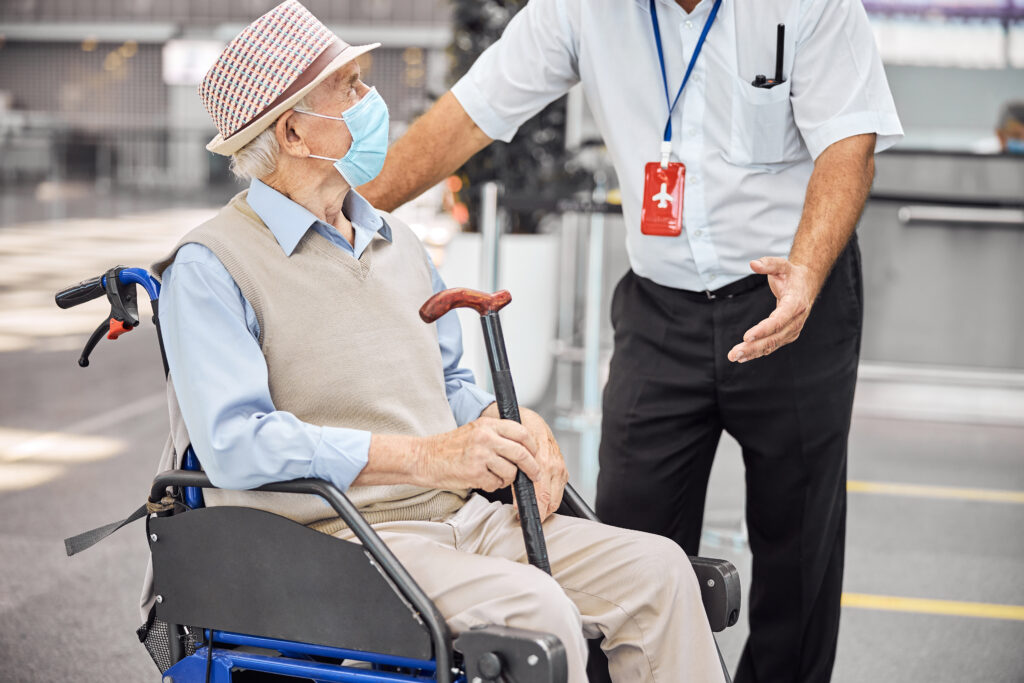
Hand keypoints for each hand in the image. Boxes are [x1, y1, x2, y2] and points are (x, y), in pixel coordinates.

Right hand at [416, 417, 540, 491]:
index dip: (533, 446)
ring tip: (494, 475)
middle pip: (521, 453)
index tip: (535, 455)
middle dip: (532, 467)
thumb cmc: (449, 447)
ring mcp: (480, 455)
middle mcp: (485, 437)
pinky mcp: (475, 472)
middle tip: (534, 474)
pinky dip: (492, 485)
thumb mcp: (475, 430)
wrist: (425, 457)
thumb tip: (523, 448)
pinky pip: (496, 483)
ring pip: (510, 471)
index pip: (521, 432)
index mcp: (488, 424)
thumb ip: (497, 435)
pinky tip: (481, 479)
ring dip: (507, 479)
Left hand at [518, 407, 568, 520]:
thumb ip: (517, 475)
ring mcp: (560, 469)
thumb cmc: (520, 434)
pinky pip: (558, 491)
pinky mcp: (563, 470)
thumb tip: (517, 499)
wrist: (530, 421)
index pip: (541, 496)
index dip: (533, 512)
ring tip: (529, 510)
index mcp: (543, 462)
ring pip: (555, 499)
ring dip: (544, 508)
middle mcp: (555, 467)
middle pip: (550, 502)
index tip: (522, 517)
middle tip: (521, 517)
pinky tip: (538, 498)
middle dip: (538, 513)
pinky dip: (549, 498)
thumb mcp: (514, 452)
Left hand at [727, 257, 820, 362]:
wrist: (806, 285)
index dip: (763, 329)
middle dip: (753, 346)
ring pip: (772, 344)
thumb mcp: (782, 265)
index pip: (779, 320)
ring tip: (734, 356)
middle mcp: (796, 320)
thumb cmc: (792, 275)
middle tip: (734, 353)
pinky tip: (743, 357)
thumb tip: (753, 264)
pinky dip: (757, 352)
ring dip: (753, 352)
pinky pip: (772, 345)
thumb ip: (768, 263)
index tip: (747, 337)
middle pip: (774, 337)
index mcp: (796, 304)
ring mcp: (792, 330)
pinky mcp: (787, 335)